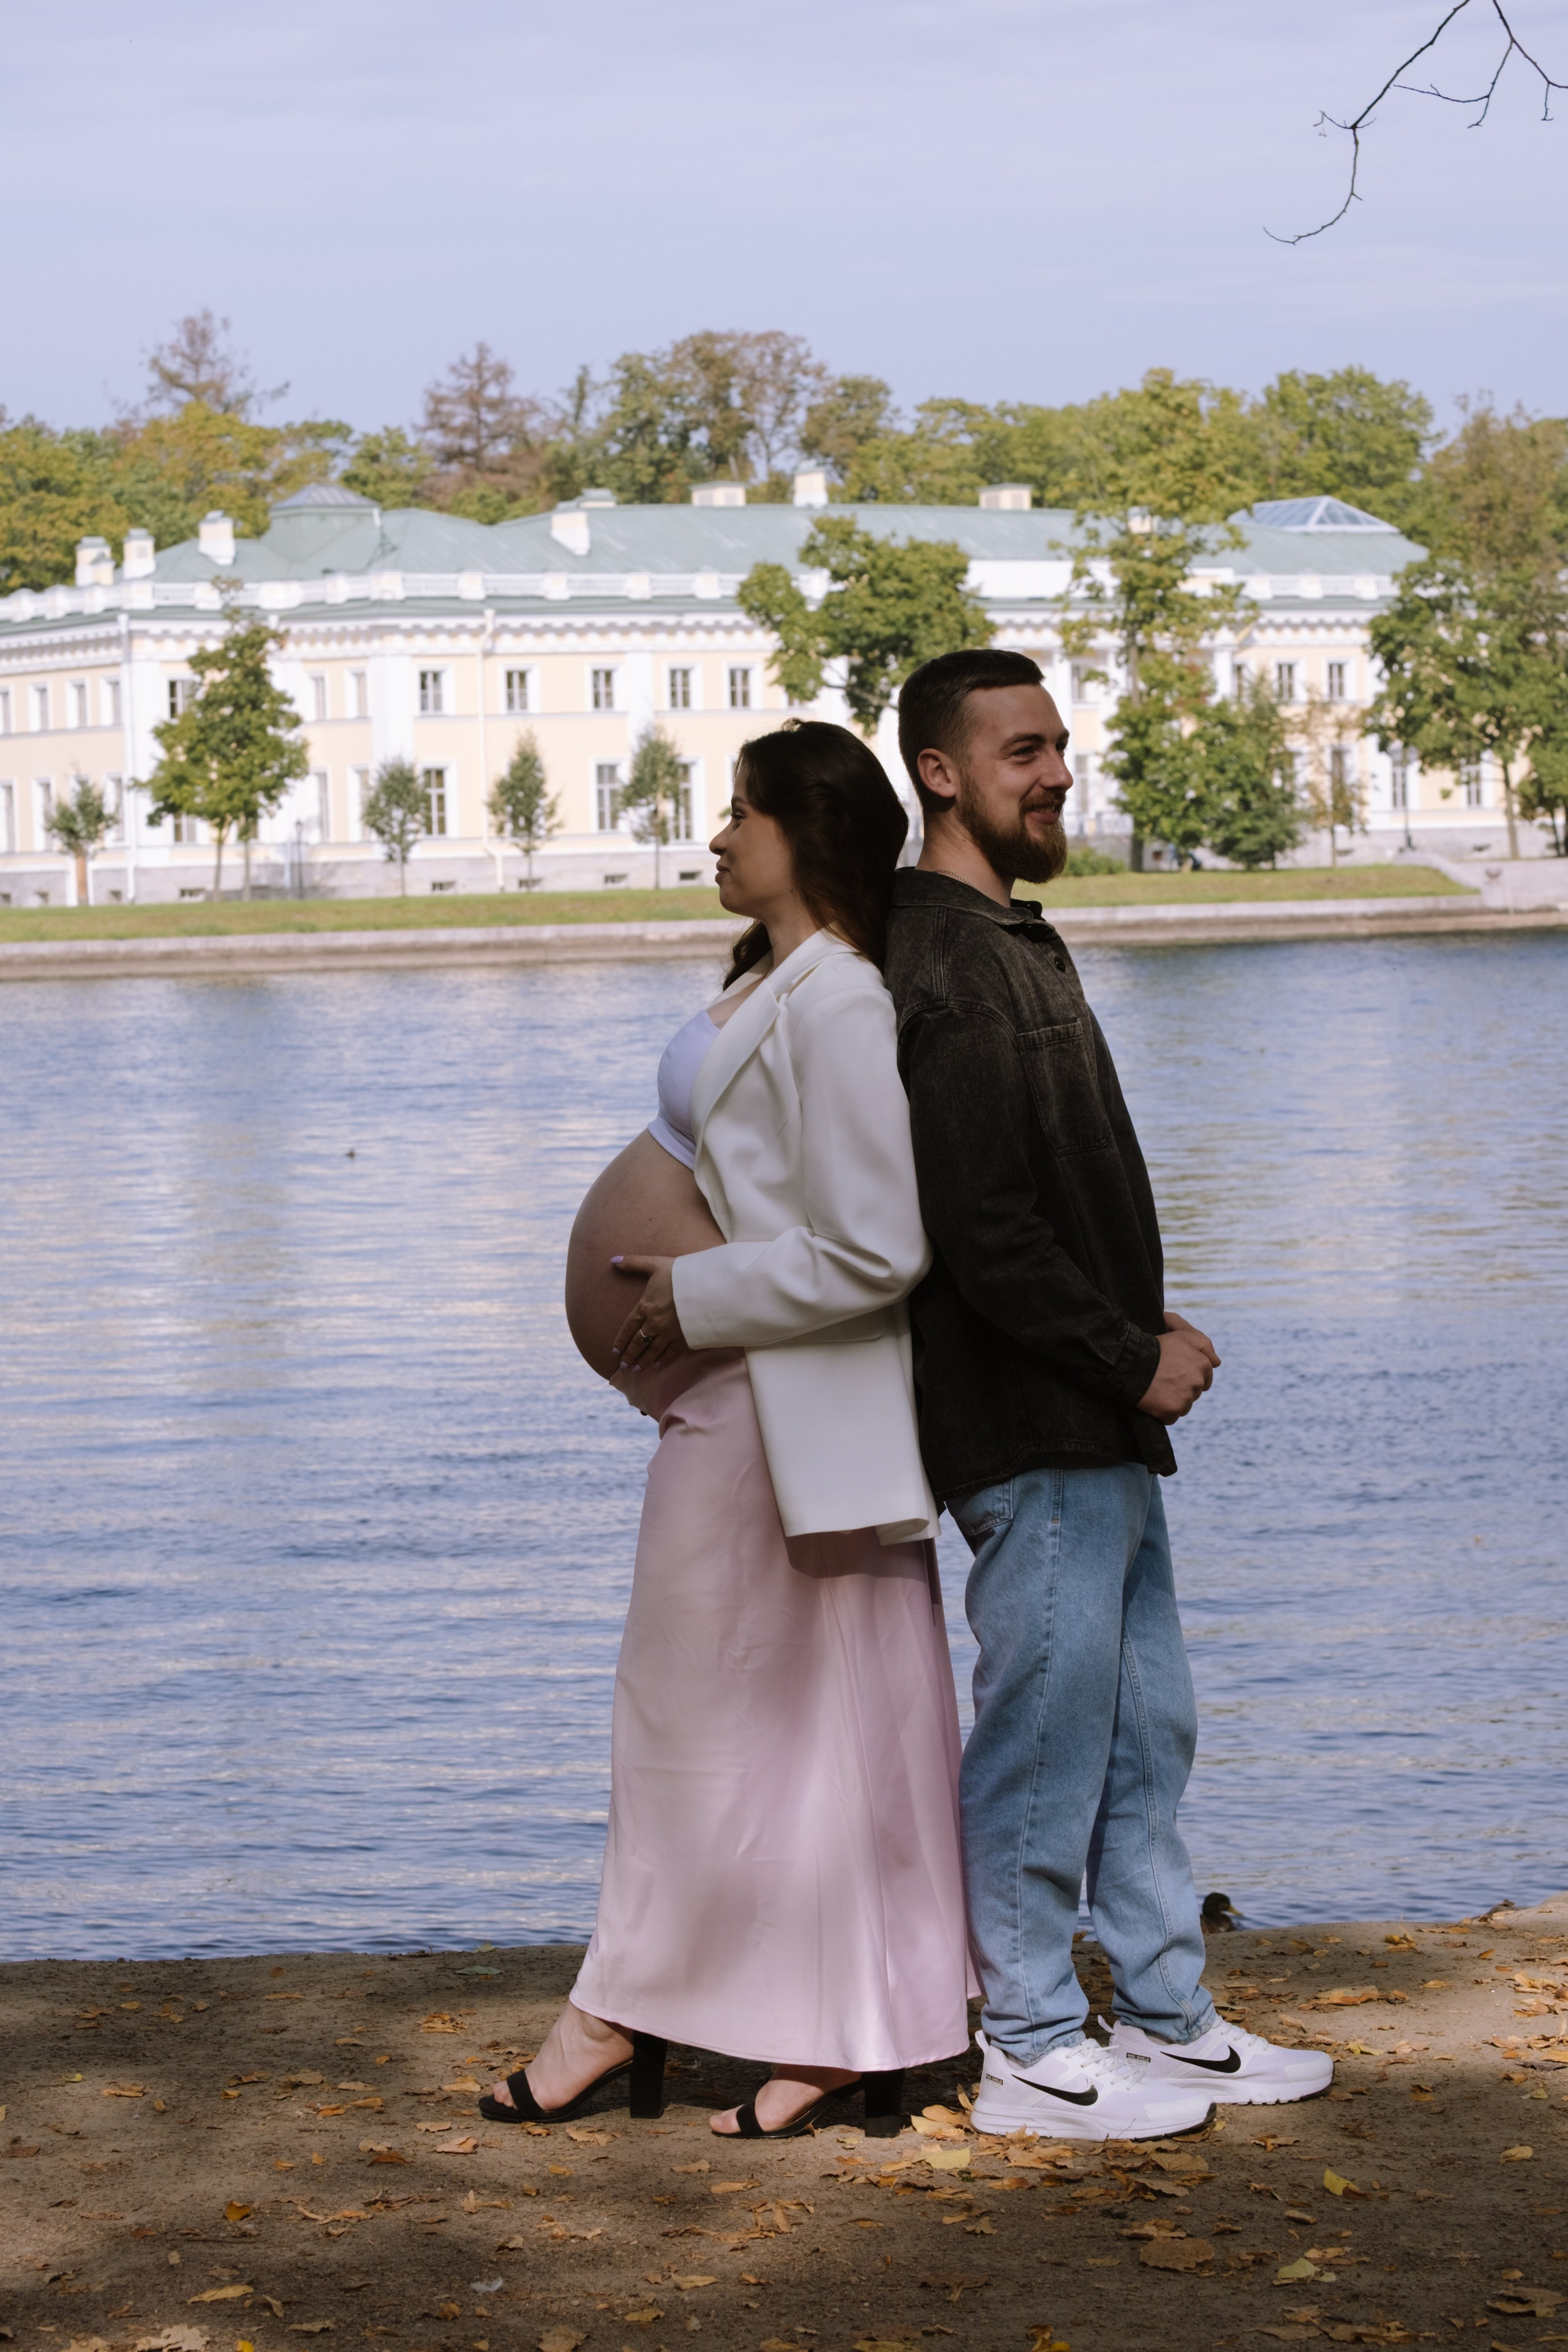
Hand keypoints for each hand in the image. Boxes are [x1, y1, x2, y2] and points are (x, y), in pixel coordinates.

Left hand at [609, 1255, 686, 1376]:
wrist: (707, 1285)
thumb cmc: (680, 1273)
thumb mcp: (655, 1263)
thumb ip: (633, 1262)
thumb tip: (613, 1260)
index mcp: (645, 1306)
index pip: (628, 1328)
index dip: (621, 1341)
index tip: (615, 1352)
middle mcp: (655, 1322)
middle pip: (638, 1342)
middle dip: (630, 1355)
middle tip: (623, 1367)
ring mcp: (670, 1332)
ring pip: (652, 1351)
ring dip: (642, 1362)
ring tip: (635, 1371)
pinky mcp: (684, 1337)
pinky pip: (671, 1352)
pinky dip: (663, 1360)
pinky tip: (657, 1366)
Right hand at [1135, 1309, 1220, 1424]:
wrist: (1131, 1363)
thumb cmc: (1156, 1348)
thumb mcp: (1182, 1336)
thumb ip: (1204, 1344)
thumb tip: (1217, 1362)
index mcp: (1203, 1365)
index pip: (1205, 1377)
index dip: (1188, 1374)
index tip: (1174, 1371)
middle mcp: (1198, 1382)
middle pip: (1195, 1392)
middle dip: (1182, 1387)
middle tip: (1163, 1378)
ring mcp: (1186, 1398)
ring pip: (1185, 1405)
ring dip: (1174, 1400)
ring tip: (1158, 1389)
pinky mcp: (1172, 1411)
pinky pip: (1172, 1417)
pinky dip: (1164, 1412)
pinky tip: (1154, 1400)